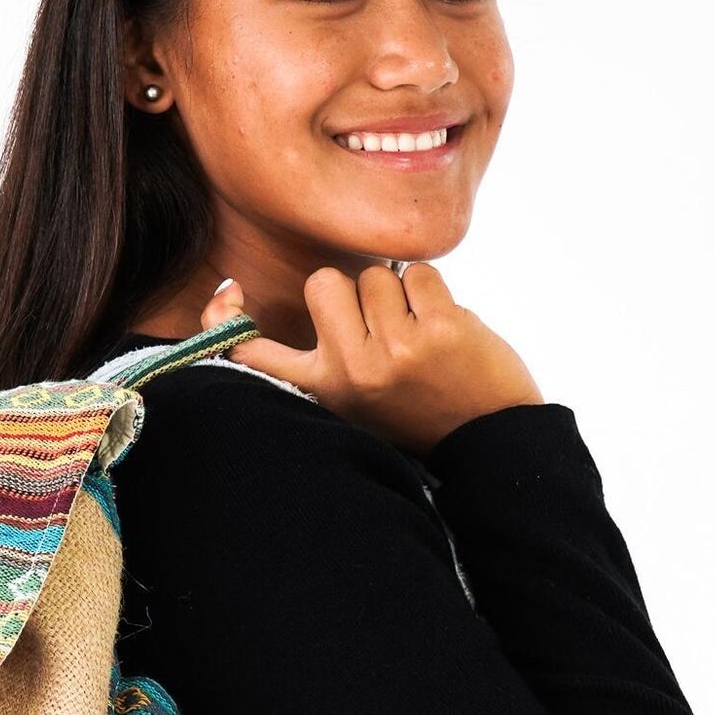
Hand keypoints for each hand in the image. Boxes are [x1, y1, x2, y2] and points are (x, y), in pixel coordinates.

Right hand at [200, 263, 544, 460]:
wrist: (489, 442)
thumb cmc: (417, 414)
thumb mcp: (353, 401)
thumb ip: (321, 359)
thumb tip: (289, 287)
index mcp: (323, 388)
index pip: (254, 350)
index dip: (225, 316)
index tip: (229, 291)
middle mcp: (350, 369)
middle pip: (323, 283)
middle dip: (353, 291)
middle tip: (382, 329)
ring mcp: (395, 348)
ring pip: (375, 274)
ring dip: (400, 293)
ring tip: (419, 336)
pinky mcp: (439, 330)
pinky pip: (419, 272)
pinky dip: (434, 291)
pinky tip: (444, 329)